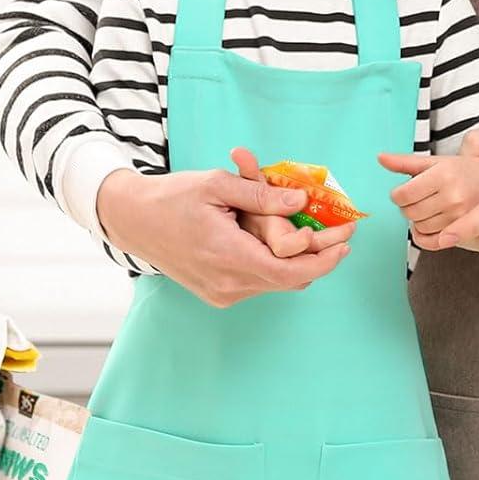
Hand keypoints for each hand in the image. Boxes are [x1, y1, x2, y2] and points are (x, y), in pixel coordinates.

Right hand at [95, 161, 353, 307]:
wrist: (132, 220)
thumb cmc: (172, 198)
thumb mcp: (216, 185)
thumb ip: (260, 195)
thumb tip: (300, 203)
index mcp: (227, 256)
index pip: (290, 271)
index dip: (324, 260)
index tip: (345, 243)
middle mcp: (227, 284)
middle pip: (289, 279)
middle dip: (318, 256)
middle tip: (338, 232)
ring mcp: (222, 293)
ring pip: (276, 280)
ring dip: (296, 258)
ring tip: (307, 228)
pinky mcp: (218, 294)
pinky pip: (259, 281)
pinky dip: (275, 261)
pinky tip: (277, 238)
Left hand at [377, 152, 478, 245]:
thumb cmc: (470, 172)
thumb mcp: (440, 161)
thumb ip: (407, 162)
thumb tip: (381, 158)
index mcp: (445, 174)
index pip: (402, 195)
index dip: (398, 195)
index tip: (404, 192)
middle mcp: (454, 197)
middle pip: (409, 213)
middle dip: (408, 206)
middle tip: (419, 198)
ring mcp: (461, 218)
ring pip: (419, 228)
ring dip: (418, 220)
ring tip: (431, 208)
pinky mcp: (467, 235)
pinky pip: (430, 243)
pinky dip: (424, 236)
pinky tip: (432, 224)